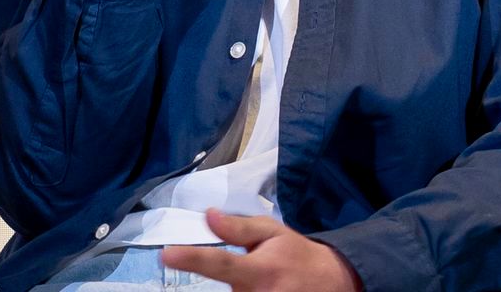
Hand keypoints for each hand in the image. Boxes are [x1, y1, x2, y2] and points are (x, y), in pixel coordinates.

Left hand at [161, 210, 361, 291]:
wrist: (331, 282)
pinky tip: (265, 287)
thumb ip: (239, 227)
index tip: (168, 254)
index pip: (220, 263)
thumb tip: (208, 216)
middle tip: (257, 271)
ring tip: (265, 282)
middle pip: (223, 288)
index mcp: (259, 269)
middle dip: (232, 278)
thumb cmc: (296, 255)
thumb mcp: (273, 233)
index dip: (192, 258)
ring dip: (242, 289)